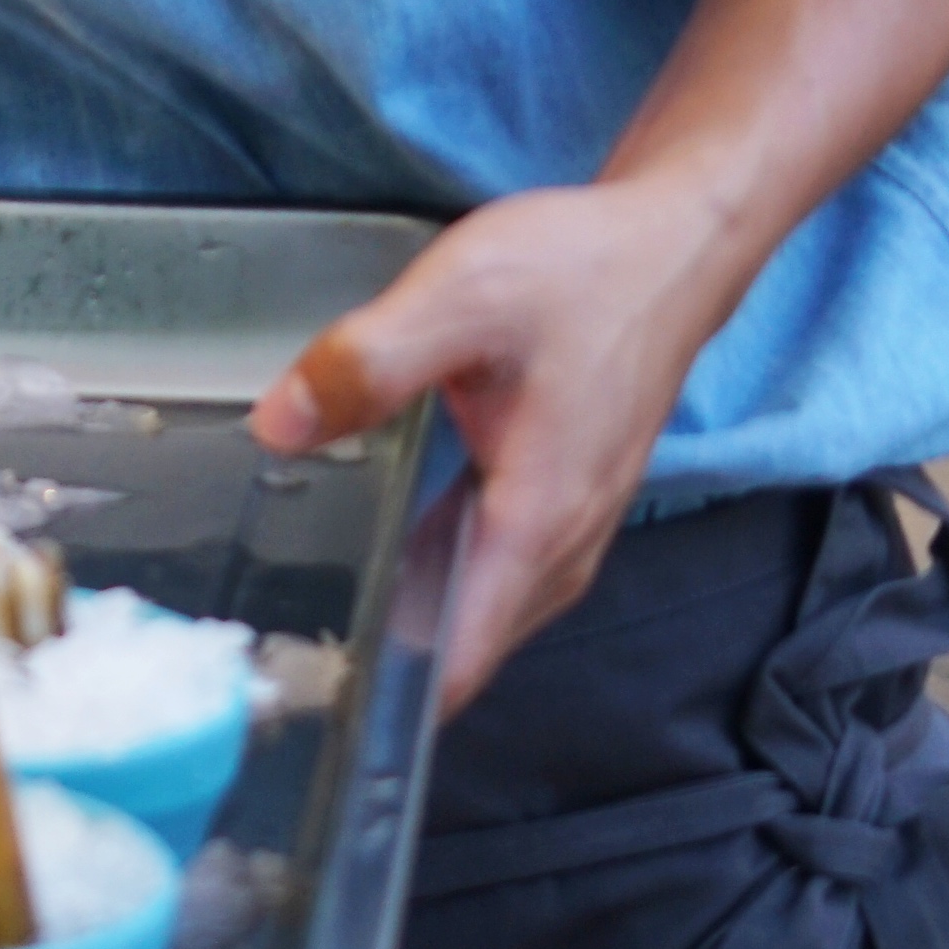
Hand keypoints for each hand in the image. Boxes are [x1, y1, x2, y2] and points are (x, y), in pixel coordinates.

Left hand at [252, 173, 737, 715]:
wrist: (671, 247)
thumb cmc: (579, 273)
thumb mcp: (459, 298)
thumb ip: (367, 364)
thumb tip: (280, 427)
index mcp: (536, 521)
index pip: (458, 658)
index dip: (385, 694)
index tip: (309, 702)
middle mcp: (561, 546)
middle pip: (464, 647)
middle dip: (380, 665)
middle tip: (277, 663)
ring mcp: (568, 527)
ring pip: (479, 609)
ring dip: (408, 622)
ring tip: (306, 621)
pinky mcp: (563, 500)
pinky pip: (492, 568)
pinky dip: (437, 577)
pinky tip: (375, 552)